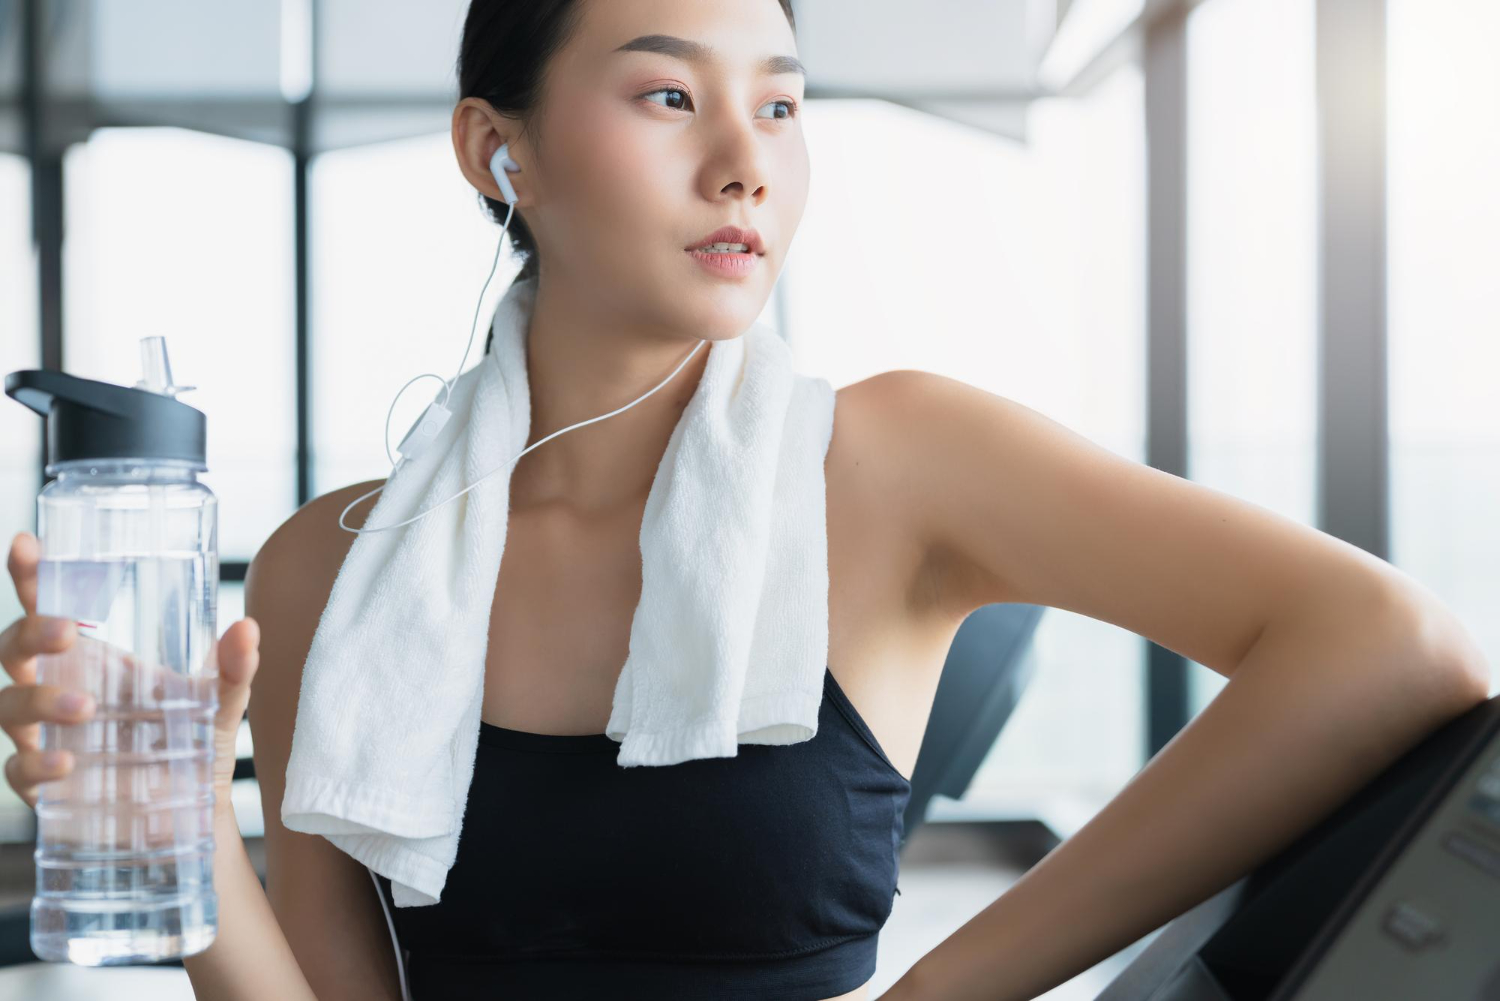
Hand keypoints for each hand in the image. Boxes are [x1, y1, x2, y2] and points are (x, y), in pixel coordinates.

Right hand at [1, 531, 260, 821]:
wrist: (192, 816)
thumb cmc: (191, 745)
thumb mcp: (219, 703)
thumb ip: (234, 669)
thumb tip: (247, 628)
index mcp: (93, 658)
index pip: (50, 606)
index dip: (33, 575)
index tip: (28, 544)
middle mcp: (58, 689)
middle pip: (12, 647)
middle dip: (30, 633)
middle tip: (69, 632)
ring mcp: (44, 737)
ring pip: (6, 706)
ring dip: (37, 699)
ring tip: (86, 707)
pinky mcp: (44, 786)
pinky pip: (18, 771)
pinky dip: (37, 766)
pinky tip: (69, 765)